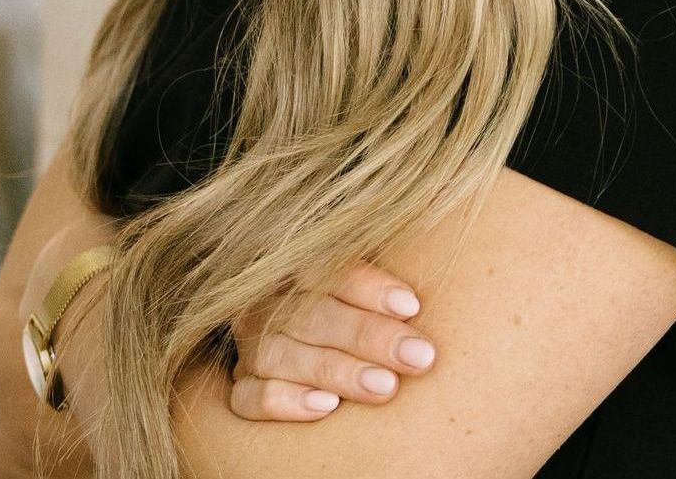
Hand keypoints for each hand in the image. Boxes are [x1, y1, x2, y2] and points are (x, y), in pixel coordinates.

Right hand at [227, 259, 438, 419]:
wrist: (308, 349)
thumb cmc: (355, 317)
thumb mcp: (364, 292)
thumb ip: (386, 289)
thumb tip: (435, 283)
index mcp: (297, 267)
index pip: (328, 269)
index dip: (370, 287)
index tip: (414, 307)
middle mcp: (268, 302)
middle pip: (313, 314)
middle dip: (369, 336)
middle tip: (418, 357)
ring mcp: (251, 347)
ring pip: (284, 354)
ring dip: (338, 371)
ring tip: (385, 387)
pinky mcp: (240, 388)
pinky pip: (252, 397)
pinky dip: (287, 401)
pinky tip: (326, 408)